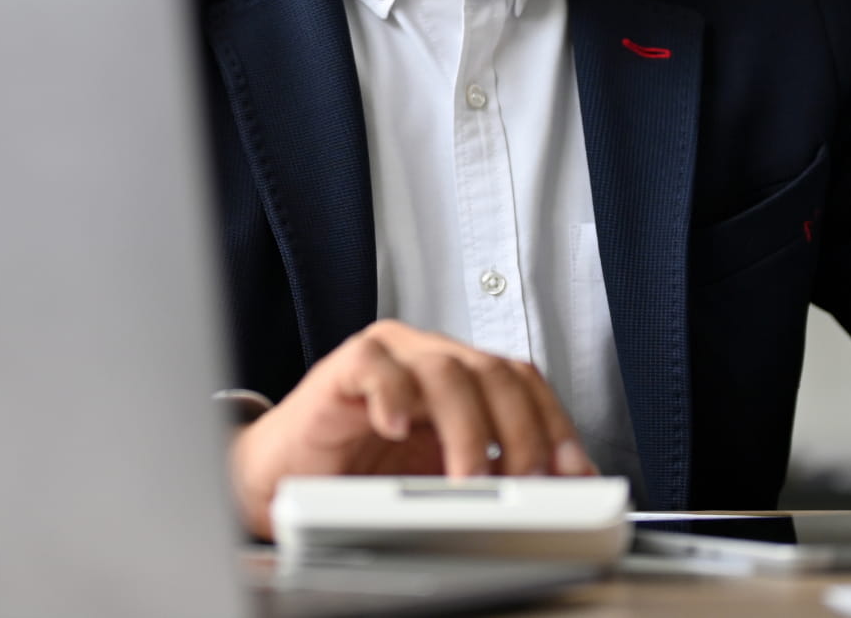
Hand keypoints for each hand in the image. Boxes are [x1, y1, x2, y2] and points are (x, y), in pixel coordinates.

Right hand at [230, 319, 596, 537]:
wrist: (279, 479)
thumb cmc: (356, 476)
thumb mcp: (437, 477)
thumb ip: (487, 471)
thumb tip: (552, 493)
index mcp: (460, 376)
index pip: (521, 379)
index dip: (552, 422)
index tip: (572, 472)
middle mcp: (429, 356)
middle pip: (493, 371)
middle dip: (520, 431)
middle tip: (524, 483)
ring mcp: (389, 357)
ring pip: (446, 369)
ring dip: (468, 431)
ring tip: (471, 482)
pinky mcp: (343, 369)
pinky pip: (375, 368)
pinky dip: (394, 396)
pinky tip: (399, 429)